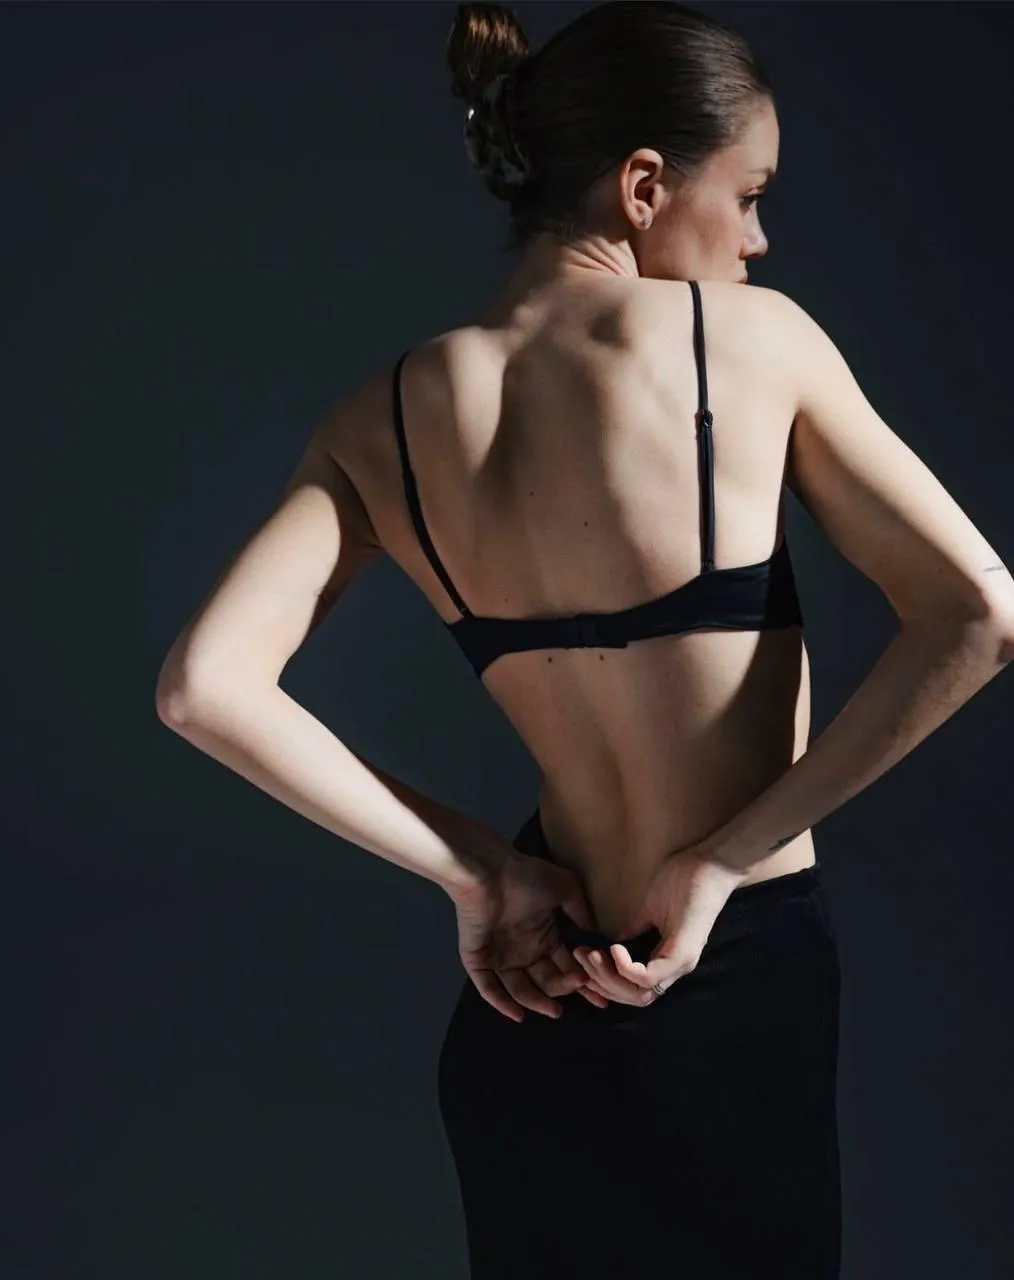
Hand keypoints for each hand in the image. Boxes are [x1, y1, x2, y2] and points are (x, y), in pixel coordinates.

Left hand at [451, 847, 607, 1021]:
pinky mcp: (479, 960)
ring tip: (555, 1010)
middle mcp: (524, 950)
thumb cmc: (527, 876)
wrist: (488, 871)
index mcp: (544, 935)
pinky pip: (489, 988)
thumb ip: (581, 911)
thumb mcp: (564, 888)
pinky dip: (502, 1003)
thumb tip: (596, 933)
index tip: (602, 996)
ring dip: (538, 1001)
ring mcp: (501, 957)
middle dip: (565, 990)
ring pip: (521, 989)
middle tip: (582, 993)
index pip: (566, 965)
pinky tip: (518, 1014)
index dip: (583, 980)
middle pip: (547, 980)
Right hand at [574, 848, 745, 1003]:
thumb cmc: (682, 881)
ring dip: (610, 978)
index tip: (584, 960)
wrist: (710, 863)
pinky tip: (614, 949)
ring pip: (640, 994)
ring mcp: (680, 963)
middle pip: (634, 999)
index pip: (633, 990)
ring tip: (593, 955)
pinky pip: (649, 976)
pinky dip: (626, 968)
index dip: (606, 982)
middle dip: (602, 983)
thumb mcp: (648, 910)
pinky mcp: (683, 953)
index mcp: (666, 960)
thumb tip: (608, 942)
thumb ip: (632, 931)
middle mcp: (675, 969)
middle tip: (582, 957)